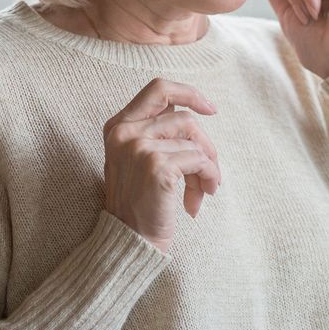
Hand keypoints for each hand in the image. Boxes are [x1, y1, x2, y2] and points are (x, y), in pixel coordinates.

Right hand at [102, 78, 221, 253]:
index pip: (158, 89)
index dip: (189, 93)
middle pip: (185, 118)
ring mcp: (139, 148)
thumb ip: (157, 132)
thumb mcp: (138, 159)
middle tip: (208, 171)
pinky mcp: (156, 166)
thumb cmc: (141, 202)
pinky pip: (200, 160)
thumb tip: (195, 110)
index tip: (210, 109)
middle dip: (205, 144)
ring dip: (207, 168)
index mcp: (118, 126)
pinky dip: (208, 178)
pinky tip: (198, 200)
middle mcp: (125, 133)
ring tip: (202, 191)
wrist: (130, 241)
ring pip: (195, 141)